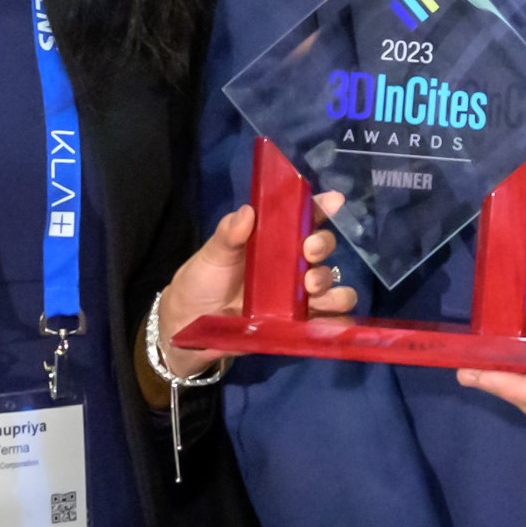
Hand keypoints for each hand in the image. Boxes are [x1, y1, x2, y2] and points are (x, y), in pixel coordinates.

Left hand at [142, 191, 355, 402]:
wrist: (188, 325)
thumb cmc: (201, 282)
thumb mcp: (211, 255)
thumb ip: (228, 235)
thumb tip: (247, 212)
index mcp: (274, 241)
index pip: (303, 218)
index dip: (321, 207)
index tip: (333, 201)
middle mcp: (292, 266)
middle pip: (323, 248)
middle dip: (323, 245)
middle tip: (309, 252)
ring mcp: (297, 297)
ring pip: (333, 285)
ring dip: (331, 284)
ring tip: (311, 288)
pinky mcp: (298, 325)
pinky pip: (328, 322)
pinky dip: (337, 322)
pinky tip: (332, 321)